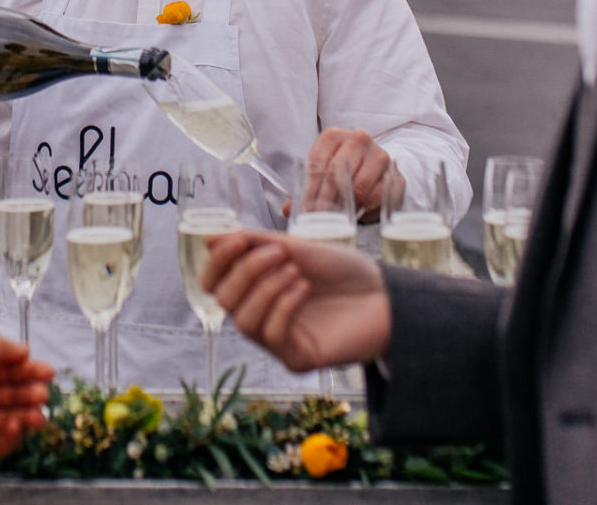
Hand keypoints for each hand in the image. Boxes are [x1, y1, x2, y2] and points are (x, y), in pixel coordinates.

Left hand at [0, 338, 53, 472]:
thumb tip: (22, 348)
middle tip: (43, 395)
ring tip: (37, 418)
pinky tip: (15, 430)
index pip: (3, 369)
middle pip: (8, 394)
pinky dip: (8, 438)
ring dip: (24, 416)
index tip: (46, 371)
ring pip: (5, 419)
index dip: (26, 370)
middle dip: (28, 393)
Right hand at [203, 230, 389, 372]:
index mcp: (257, 290)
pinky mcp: (297, 358)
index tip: (237, 240)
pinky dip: (283, 307)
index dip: (218, 261)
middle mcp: (262, 317)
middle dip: (246, 271)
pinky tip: (303, 289)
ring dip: (265, 289)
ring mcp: (278, 341)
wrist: (387, 296)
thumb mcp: (297, 247)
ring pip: (244, 322)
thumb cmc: (343, 272)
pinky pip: (273, 336)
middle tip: (279, 254)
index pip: (215, 283)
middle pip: (224, 301)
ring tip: (295, 271)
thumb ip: (256, 243)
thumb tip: (210, 237)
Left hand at [308, 128, 391, 217]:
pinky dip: (363, 208)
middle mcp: (357, 139)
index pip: (317, 163)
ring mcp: (378, 154)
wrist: (376, 166)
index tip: (304, 210)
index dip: (310, 190)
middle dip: (324, 200)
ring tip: (333, 220)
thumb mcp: (323, 174)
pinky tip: (354, 215)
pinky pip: (376, 194)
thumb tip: (288, 209)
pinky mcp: (394, 173)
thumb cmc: (344, 170)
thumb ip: (307, 189)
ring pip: (357, 184)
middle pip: (336, 172)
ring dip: (344, 206)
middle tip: (317, 219)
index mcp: (333, 136)